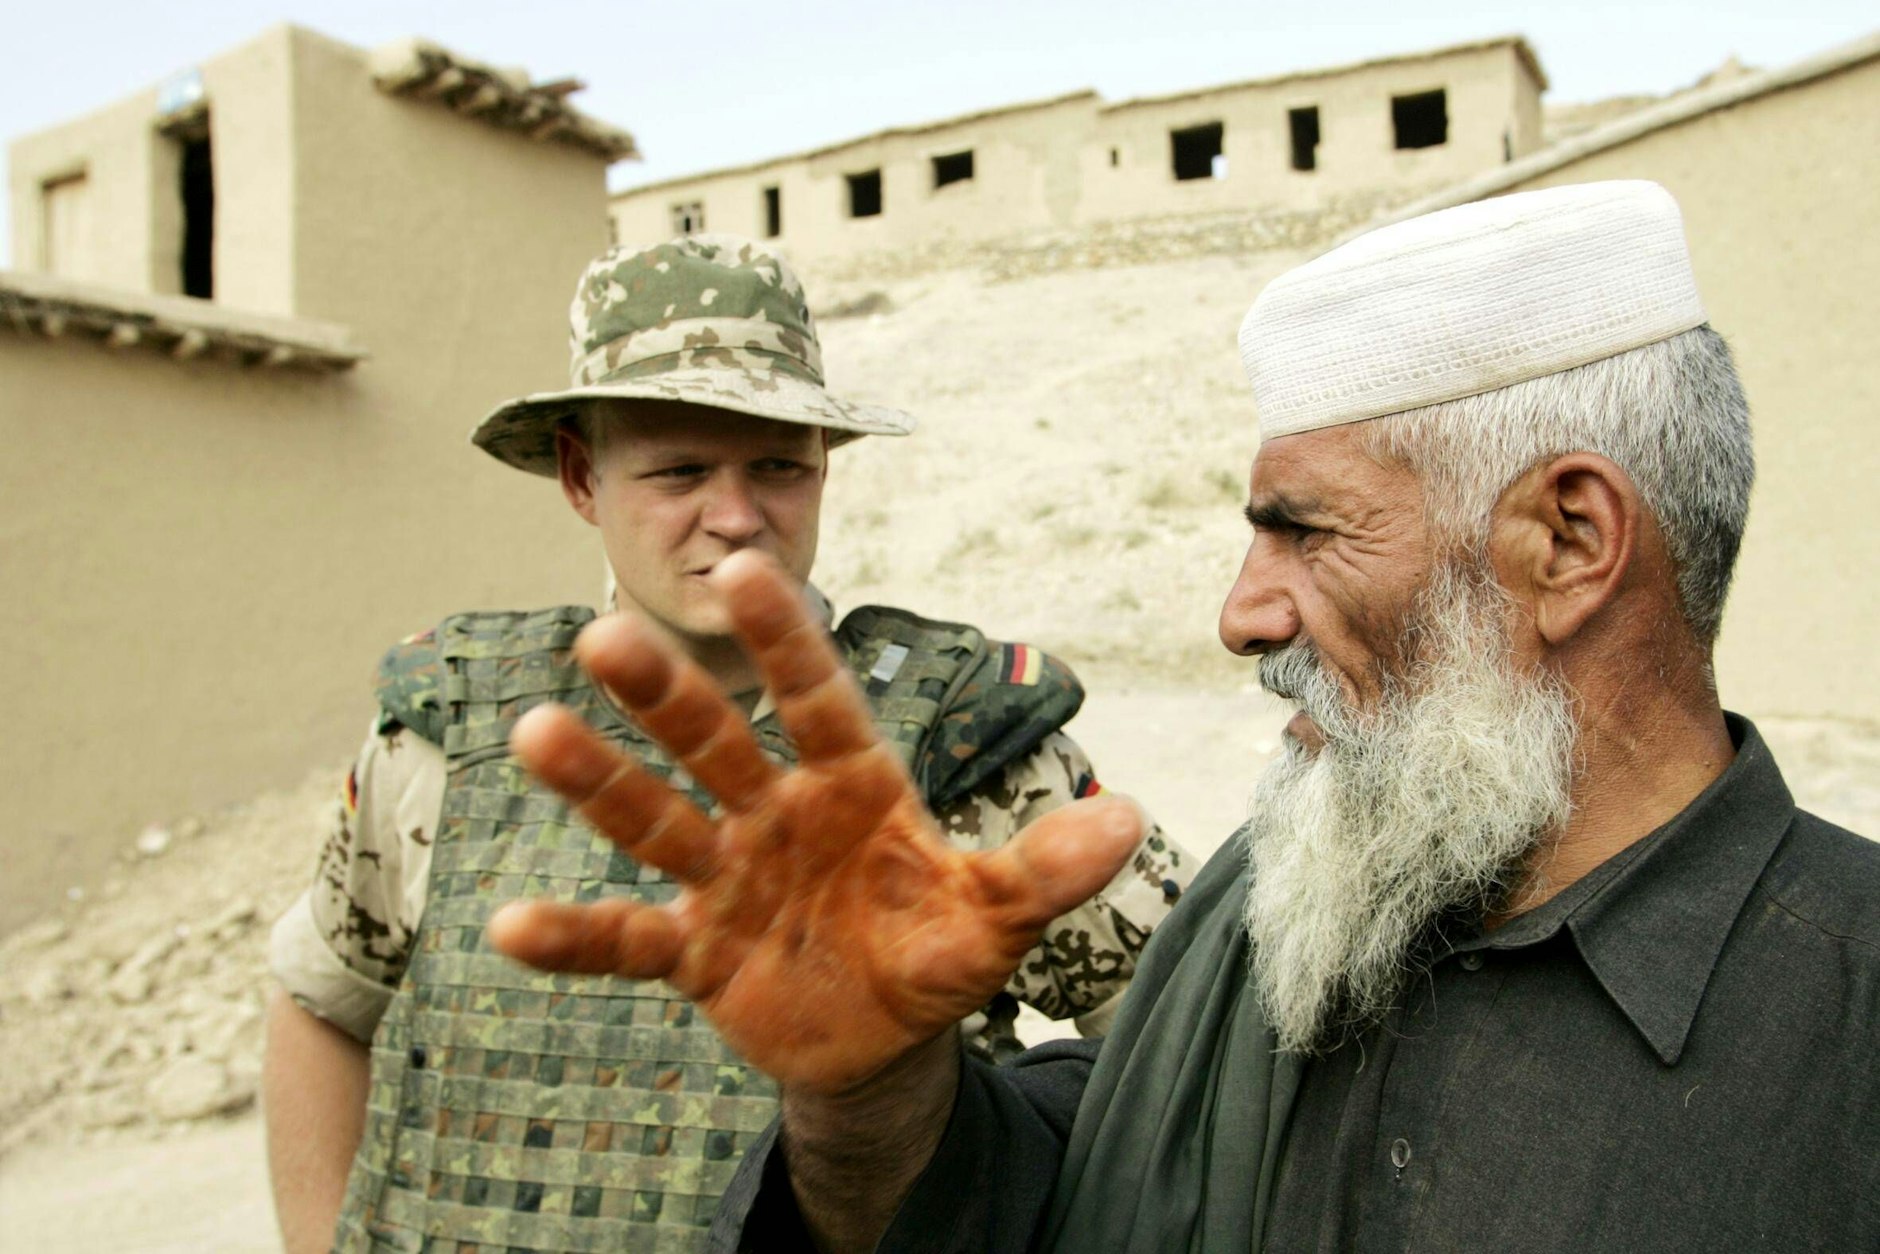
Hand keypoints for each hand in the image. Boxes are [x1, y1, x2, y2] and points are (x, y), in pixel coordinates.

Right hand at [488, 550, 1142, 1093]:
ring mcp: (728, 879)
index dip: (785, 639)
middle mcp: (777, 814)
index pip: (818, 699)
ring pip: (655, 822)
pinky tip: (508, 928)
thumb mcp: (997, 917)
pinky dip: (575, 938)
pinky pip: (628, 940)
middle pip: (716, 742)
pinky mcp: (695, 952)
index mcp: (852, 785)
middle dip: (665, 695)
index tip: (746, 568)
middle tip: (603, 633)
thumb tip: (1129, 817)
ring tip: (535, 733)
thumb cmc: (935, 948)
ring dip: (598, 783)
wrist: (883, 1037)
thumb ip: (1045, 872)